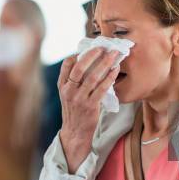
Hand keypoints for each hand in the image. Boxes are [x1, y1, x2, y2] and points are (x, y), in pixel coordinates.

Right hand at [58, 48, 120, 172]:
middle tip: (104, 47)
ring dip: (105, 63)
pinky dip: (110, 77)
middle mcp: (69, 90)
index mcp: (62, 85)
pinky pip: (102, 88)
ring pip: (93, 76)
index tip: (89, 47)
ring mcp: (79, 98)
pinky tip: (116, 70)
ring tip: (114, 55)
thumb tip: (88, 61)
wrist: (75, 132)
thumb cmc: (75, 111)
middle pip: (80, 67)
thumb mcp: (68, 94)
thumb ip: (73, 80)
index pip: (67, 64)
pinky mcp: (90, 106)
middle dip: (93, 54)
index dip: (78, 54)